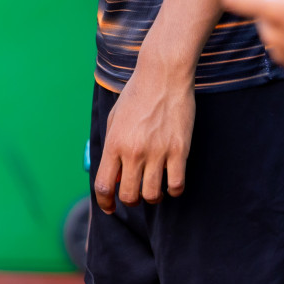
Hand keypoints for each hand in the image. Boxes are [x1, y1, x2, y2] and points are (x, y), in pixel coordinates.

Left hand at [93, 53, 194, 211]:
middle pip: (129, 196)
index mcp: (114, 143)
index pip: (104, 185)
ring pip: (152, 195)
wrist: (163, 76)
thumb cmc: (136, 95)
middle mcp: (134, 151)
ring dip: (152, 197)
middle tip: (135, 193)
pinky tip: (171, 182)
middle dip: (130, 200)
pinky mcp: (179, 151)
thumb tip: (116, 177)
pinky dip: (173, 191)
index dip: (105, 202)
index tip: (109, 208)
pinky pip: (176, 185)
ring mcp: (158, 152)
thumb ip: (113, 148)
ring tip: (154, 187)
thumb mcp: (115, 119)